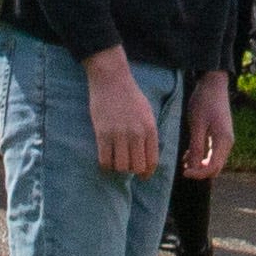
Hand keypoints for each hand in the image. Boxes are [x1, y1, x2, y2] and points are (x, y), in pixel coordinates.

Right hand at [83, 49, 159, 176]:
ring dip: (118, 167)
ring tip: (116, 160)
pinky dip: (105, 164)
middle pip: (137, 167)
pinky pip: (104, 160)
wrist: (112, 80)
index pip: (152, 161)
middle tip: (127, 165)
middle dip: (132, 170)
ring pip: (121, 167)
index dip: (147, 173)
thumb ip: (149, 133)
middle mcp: (137, 133)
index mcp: (150, 129)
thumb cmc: (130, 96)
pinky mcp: (102, 133)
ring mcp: (119, 134)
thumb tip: (147, 155)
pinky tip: (106, 158)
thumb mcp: (147, 113)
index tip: (142, 175)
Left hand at [178, 69, 234, 179]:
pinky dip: (202, 156)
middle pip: (216, 167)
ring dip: (200, 164)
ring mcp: (225, 139)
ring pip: (214, 160)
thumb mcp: (197, 125)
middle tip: (183, 168)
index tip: (184, 172)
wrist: (213, 84)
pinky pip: (212, 152)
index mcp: (223, 141)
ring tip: (184, 160)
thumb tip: (193, 168)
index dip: (199, 174)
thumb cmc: (204, 102)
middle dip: (200, 171)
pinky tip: (188, 153)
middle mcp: (227, 142)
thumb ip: (196, 147)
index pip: (213, 167)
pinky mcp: (221, 135)